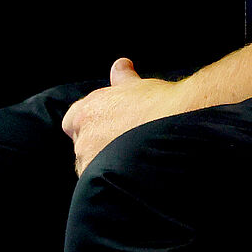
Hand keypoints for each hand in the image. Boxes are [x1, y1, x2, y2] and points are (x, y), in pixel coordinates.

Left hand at [60, 57, 191, 175]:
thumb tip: (120, 65)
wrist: (180, 128)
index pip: (71, 122)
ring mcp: (91, 160)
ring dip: (106, 167)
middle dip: (98, 149)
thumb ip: (122, 78)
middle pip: (82, 147)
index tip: (107, 131)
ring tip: (132, 165)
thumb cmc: (160, 104)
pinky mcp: (103, 180)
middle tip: (125, 148)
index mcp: (85, 111)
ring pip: (91, 168)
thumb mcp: (138, 86)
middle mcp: (83, 136)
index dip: (88, 127)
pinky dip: (114, 183)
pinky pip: (101, 186)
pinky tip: (133, 178)